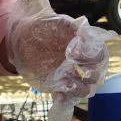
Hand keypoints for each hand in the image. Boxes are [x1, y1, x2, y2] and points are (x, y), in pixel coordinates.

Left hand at [5, 0, 115, 120]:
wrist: (21, 39)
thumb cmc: (42, 26)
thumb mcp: (55, 21)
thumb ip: (69, 26)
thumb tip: (83, 30)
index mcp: (85, 46)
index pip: (99, 54)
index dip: (91, 55)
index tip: (74, 52)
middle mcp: (81, 63)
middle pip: (96, 75)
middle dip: (88, 75)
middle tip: (71, 70)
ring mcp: (71, 76)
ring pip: (85, 90)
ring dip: (78, 89)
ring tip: (64, 85)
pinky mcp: (59, 86)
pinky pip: (68, 98)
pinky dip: (65, 99)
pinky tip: (58, 95)